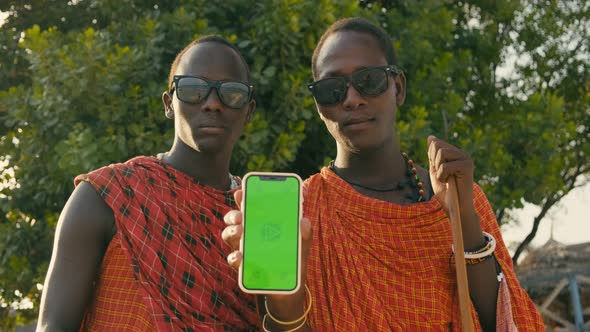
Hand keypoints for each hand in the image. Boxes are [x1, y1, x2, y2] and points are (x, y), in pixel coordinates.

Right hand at [222, 189, 312, 309]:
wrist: (288, 292)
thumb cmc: (293, 263)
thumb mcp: (302, 247)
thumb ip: (305, 234)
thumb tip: (304, 220)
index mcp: (263, 225)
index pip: (251, 208)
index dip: (244, 198)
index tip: (241, 191)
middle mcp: (250, 235)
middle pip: (235, 219)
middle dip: (233, 214)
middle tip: (240, 215)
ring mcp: (244, 250)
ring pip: (229, 235)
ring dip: (231, 231)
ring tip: (239, 231)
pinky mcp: (243, 267)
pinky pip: (233, 260)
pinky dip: (234, 257)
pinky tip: (239, 256)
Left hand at [427, 136, 475, 218]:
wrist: (456, 208)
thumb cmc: (446, 192)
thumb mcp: (435, 171)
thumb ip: (432, 155)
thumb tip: (430, 137)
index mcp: (455, 153)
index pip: (435, 143)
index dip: (431, 157)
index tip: (439, 170)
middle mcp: (462, 153)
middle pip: (437, 145)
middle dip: (434, 162)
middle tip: (443, 175)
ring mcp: (466, 159)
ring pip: (441, 153)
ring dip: (439, 169)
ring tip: (446, 178)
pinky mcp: (467, 166)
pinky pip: (445, 165)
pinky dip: (442, 176)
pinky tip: (449, 182)